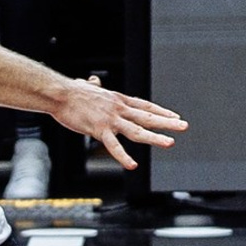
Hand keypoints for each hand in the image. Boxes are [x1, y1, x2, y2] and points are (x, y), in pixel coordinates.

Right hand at [45, 78, 186, 169]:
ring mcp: (111, 119)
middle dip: (167, 122)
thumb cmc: (73, 92)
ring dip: (155, 137)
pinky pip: (114, 146)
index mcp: (119, 100)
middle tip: (184, 126)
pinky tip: (133, 165)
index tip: (174, 116)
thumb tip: (93, 80)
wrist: (61, 94)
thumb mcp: (89, 88)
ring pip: (137, 130)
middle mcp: (119, 109)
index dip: (161, 111)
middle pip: (148, 116)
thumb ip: (94, 86)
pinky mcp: (99, 129)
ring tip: (170, 143)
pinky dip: (123, 156)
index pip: (145, 106)